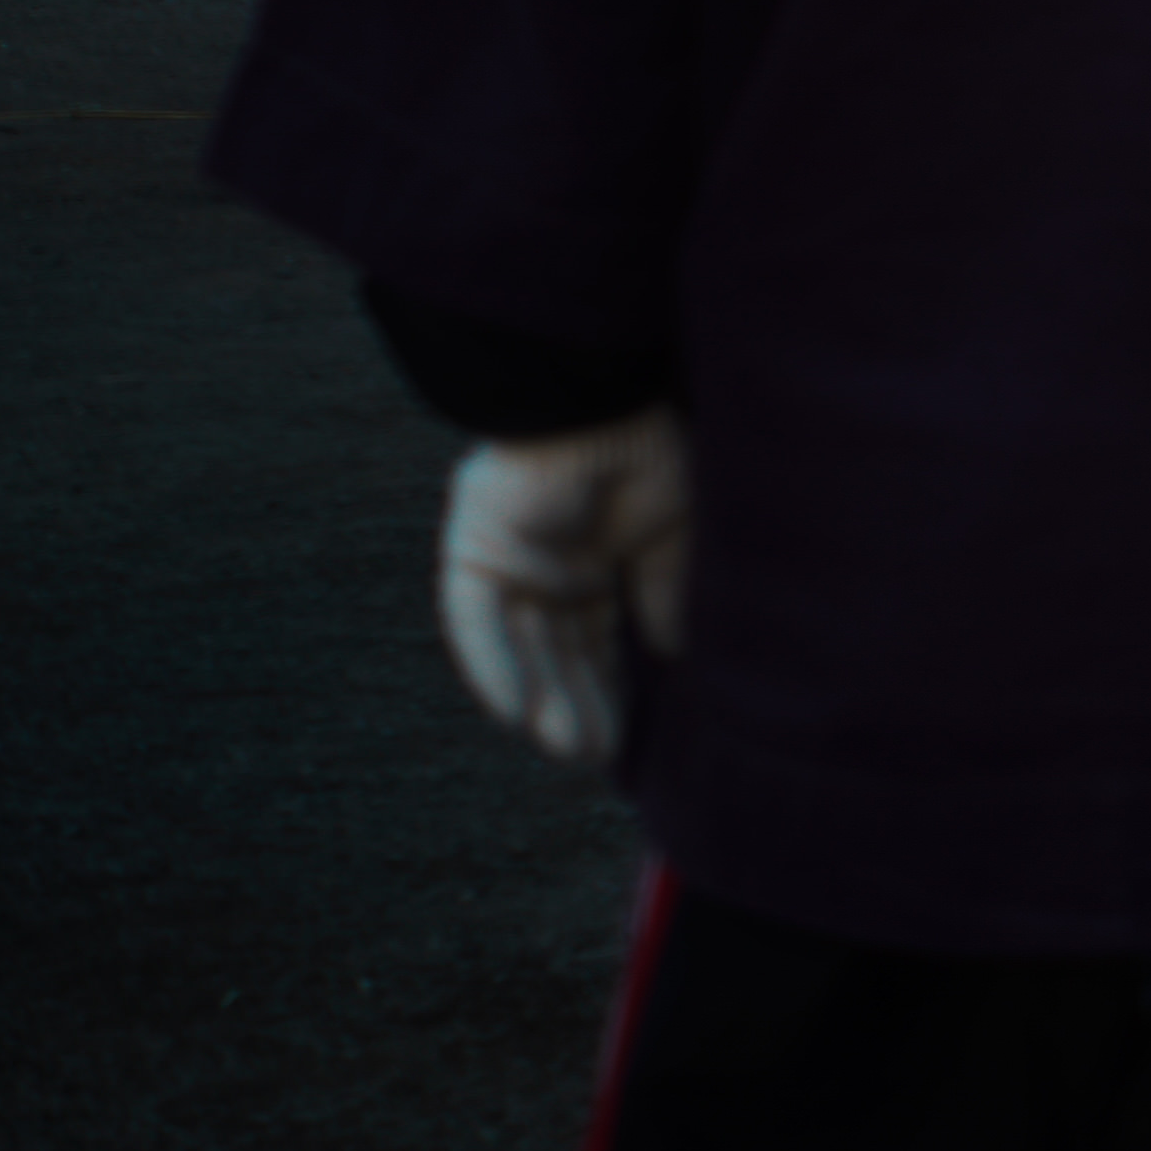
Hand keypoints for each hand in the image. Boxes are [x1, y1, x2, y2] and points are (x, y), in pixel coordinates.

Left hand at [438, 409, 692, 768]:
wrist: (604, 394)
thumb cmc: (649, 447)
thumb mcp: (675, 531)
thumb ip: (666, 591)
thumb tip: (672, 652)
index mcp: (595, 557)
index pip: (598, 634)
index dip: (614, 682)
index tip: (633, 734)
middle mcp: (548, 565)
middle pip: (559, 648)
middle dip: (579, 701)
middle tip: (596, 756)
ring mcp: (510, 559)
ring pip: (522, 644)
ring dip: (543, 697)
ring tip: (570, 750)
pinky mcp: (475, 549)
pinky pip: (475, 619)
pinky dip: (494, 665)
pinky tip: (518, 714)